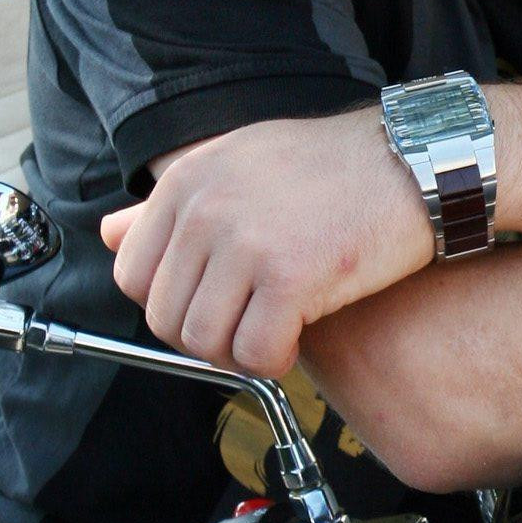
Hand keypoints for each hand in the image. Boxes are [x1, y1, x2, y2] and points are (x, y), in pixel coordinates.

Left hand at [100, 108, 434, 378]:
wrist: (413, 161)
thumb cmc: (333, 168)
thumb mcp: (238, 164)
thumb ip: (172, 205)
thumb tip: (109, 234)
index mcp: (186, 182)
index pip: (132, 273)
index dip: (171, 304)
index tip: (214, 303)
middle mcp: (206, 209)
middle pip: (165, 316)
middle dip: (204, 336)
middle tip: (247, 326)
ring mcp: (246, 243)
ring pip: (204, 341)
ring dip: (237, 352)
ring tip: (272, 333)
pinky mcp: (291, 277)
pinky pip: (254, 353)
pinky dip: (272, 361)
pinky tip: (296, 340)